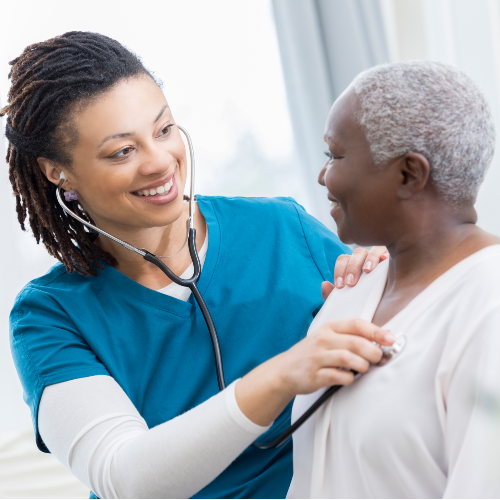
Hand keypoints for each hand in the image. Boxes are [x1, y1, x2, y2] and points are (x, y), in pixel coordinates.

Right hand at [277, 319, 394, 395]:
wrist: (285, 370)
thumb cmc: (312, 353)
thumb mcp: (327, 337)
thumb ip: (350, 336)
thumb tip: (381, 339)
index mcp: (329, 327)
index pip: (357, 324)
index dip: (377, 331)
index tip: (391, 340)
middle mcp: (323, 339)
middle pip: (356, 342)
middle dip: (373, 352)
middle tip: (379, 359)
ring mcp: (317, 357)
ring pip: (349, 359)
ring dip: (363, 366)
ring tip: (363, 369)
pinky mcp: (315, 375)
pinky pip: (339, 376)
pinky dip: (349, 379)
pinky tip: (349, 378)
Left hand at [322, 247, 388, 298]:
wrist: (385, 309)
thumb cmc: (364, 303)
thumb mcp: (349, 301)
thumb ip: (333, 294)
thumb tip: (324, 284)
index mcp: (352, 265)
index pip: (343, 260)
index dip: (339, 271)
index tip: (340, 285)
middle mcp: (365, 259)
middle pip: (356, 254)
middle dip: (352, 267)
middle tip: (351, 282)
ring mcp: (379, 258)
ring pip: (371, 250)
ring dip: (368, 259)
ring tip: (368, 270)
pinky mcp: (393, 260)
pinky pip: (387, 251)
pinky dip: (385, 253)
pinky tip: (385, 260)